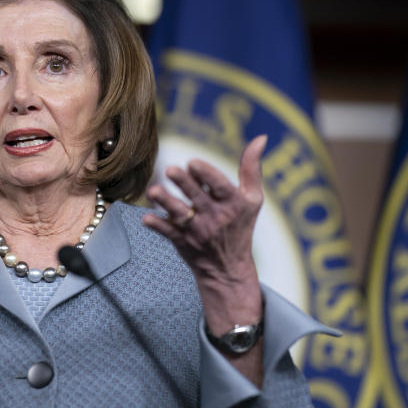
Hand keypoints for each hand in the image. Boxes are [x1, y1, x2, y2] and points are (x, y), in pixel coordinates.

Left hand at [142, 136, 266, 332]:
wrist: (228, 269)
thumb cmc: (240, 225)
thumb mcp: (252, 199)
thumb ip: (252, 168)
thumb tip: (260, 138)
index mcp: (233, 203)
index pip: (220, 186)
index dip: (207, 175)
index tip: (193, 163)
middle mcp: (215, 216)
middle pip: (197, 197)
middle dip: (184, 184)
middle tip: (170, 170)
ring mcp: (197, 230)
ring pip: (179, 214)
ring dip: (166, 202)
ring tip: (152, 191)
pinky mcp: (182, 241)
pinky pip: (168, 233)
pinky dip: (158, 225)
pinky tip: (146, 217)